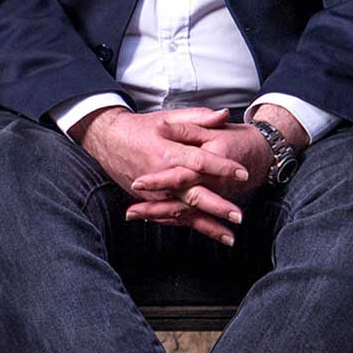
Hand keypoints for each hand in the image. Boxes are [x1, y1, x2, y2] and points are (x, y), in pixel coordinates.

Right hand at [72, 107, 249, 245]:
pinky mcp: (150, 201)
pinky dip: (190, 226)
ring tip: (229, 237)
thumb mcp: (168, 118)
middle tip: (238, 216)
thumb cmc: (141, 128)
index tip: (243, 173)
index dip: (221, 167)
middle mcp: (161, 176)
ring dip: (207, 225)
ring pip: (184, 212)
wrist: (109, 140)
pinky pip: (172, 217)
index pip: (199, 161)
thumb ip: (198, 118)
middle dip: (217, 207)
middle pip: (193, 194)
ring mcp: (155, 193)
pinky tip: (208, 234)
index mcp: (167, 152)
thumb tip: (224, 115)